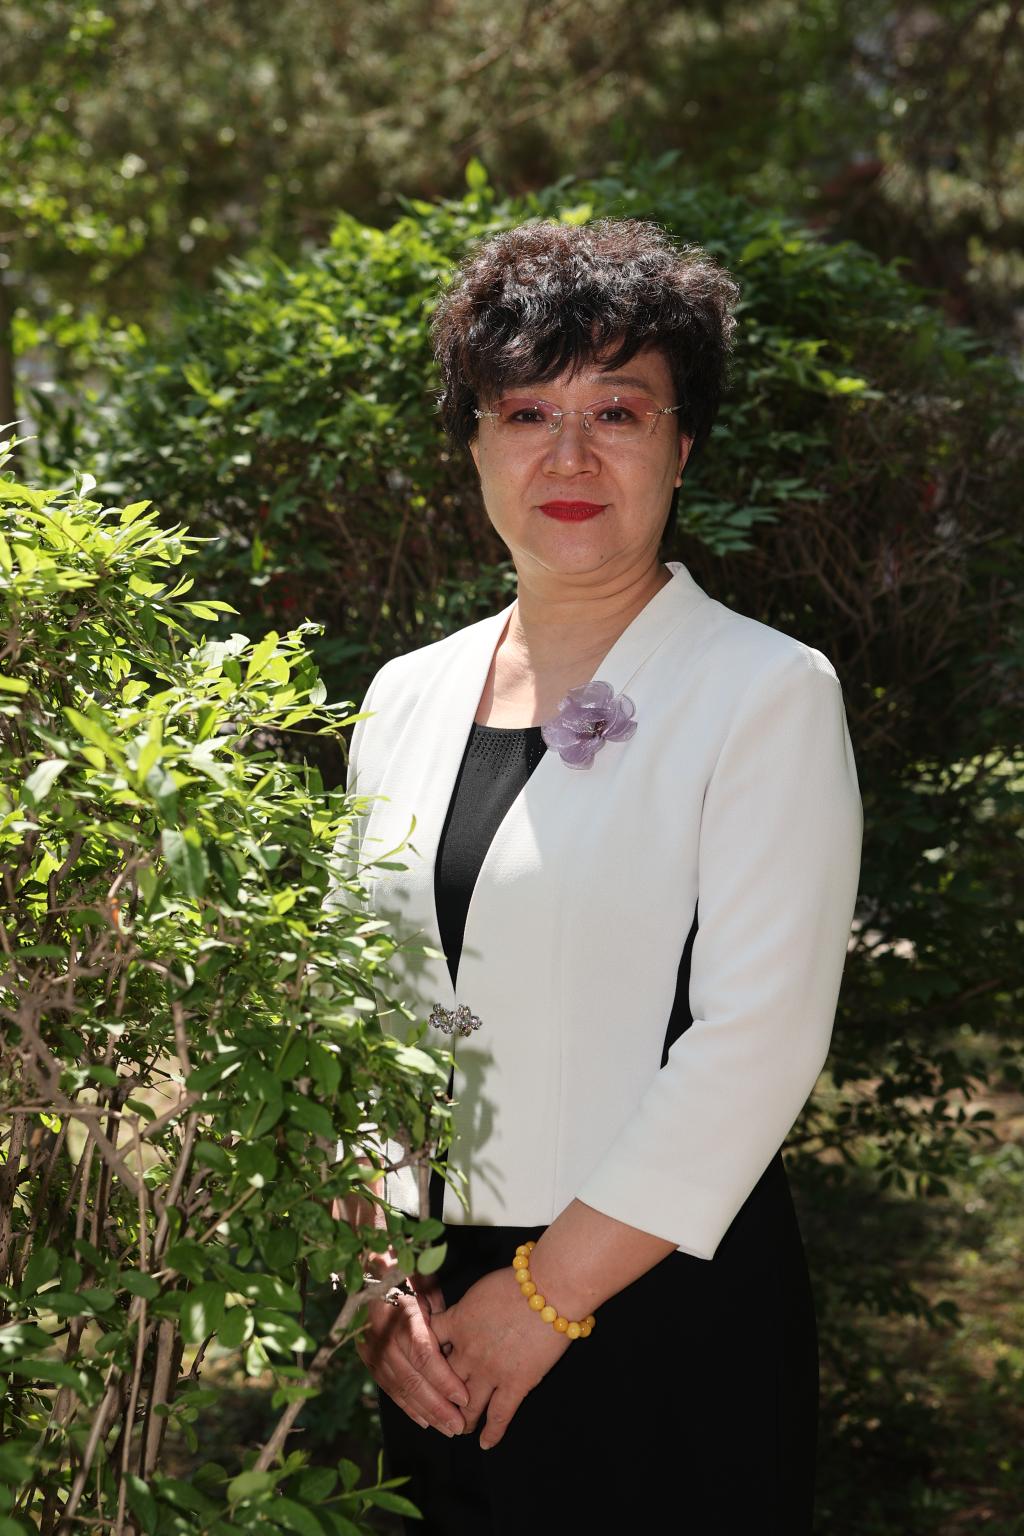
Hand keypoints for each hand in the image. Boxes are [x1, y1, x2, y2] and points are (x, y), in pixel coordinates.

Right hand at [356, 1267, 470, 1435]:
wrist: (368, 1267)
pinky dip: (408, 1406)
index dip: (443, 1379)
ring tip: (447, 1429)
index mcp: (400, 1311)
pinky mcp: (367, 1358)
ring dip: (425, 1412)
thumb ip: (441, 1314)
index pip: (423, 1354)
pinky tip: (425, 1421)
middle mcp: (382, 1333)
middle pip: (411, 1377)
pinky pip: (389, 1387)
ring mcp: (371, 1348)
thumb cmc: (408, 1272)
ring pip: (399, 1387)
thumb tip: (461, 1344)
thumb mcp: (427, 1283)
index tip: (464, 1397)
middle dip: (437, 1405)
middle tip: (459, 1425)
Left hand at [429, 1264, 569, 1449]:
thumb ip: (466, 1309)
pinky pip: (499, 1415)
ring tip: (459, 1429)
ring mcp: (490, 1371)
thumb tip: (462, 1317)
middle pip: (442, 1383)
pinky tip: (486, 1444)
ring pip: (466, 1408)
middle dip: (436, 1399)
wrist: (549, 1288)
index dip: (423, 1360)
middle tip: (436, 1410)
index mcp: (457, 1323)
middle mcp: (468, 1351)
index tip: (422, 1369)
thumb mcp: (480, 1289)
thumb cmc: (518, 1279)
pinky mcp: (516, 1384)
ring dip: (461, 1421)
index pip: (427, 1347)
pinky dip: (491, 1433)